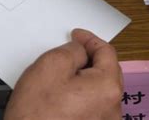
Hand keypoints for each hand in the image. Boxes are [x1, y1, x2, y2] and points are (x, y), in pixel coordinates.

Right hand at [5, 29, 122, 119]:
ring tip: (62, 76)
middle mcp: (112, 107)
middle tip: (69, 52)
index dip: (89, 39)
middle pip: (106, 71)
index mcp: (107, 87)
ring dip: (85, 78)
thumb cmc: (36, 116)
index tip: (78, 36)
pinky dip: (82, 96)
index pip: (106, 52)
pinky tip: (63, 96)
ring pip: (98, 89)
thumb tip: (81, 50)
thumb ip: (73, 50)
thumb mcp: (51, 65)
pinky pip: (92, 105)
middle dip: (88, 59)